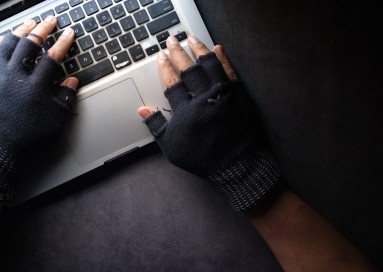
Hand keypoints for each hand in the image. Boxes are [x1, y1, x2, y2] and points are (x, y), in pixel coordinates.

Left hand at [0, 16, 77, 200]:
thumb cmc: (26, 140)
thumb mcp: (54, 122)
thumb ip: (65, 99)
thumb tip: (72, 81)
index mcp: (35, 86)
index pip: (52, 57)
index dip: (63, 43)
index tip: (69, 33)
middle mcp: (14, 77)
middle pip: (30, 44)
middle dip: (43, 30)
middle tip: (50, 21)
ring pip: (8, 45)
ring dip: (20, 32)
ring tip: (28, 25)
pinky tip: (3, 40)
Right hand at [137, 35, 280, 212]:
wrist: (236, 165)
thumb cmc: (202, 158)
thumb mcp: (172, 146)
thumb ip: (156, 126)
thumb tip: (141, 110)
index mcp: (185, 110)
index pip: (172, 82)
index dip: (165, 67)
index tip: (160, 56)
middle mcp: (204, 99)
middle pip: (189, 70)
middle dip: (178, 53)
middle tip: (171, 40)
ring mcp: (224, 95)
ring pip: (209, 66)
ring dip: (199, 50)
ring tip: (192, 38)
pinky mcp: (240, 96)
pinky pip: (231, 72)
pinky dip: (224, 59)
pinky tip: (218, 48)